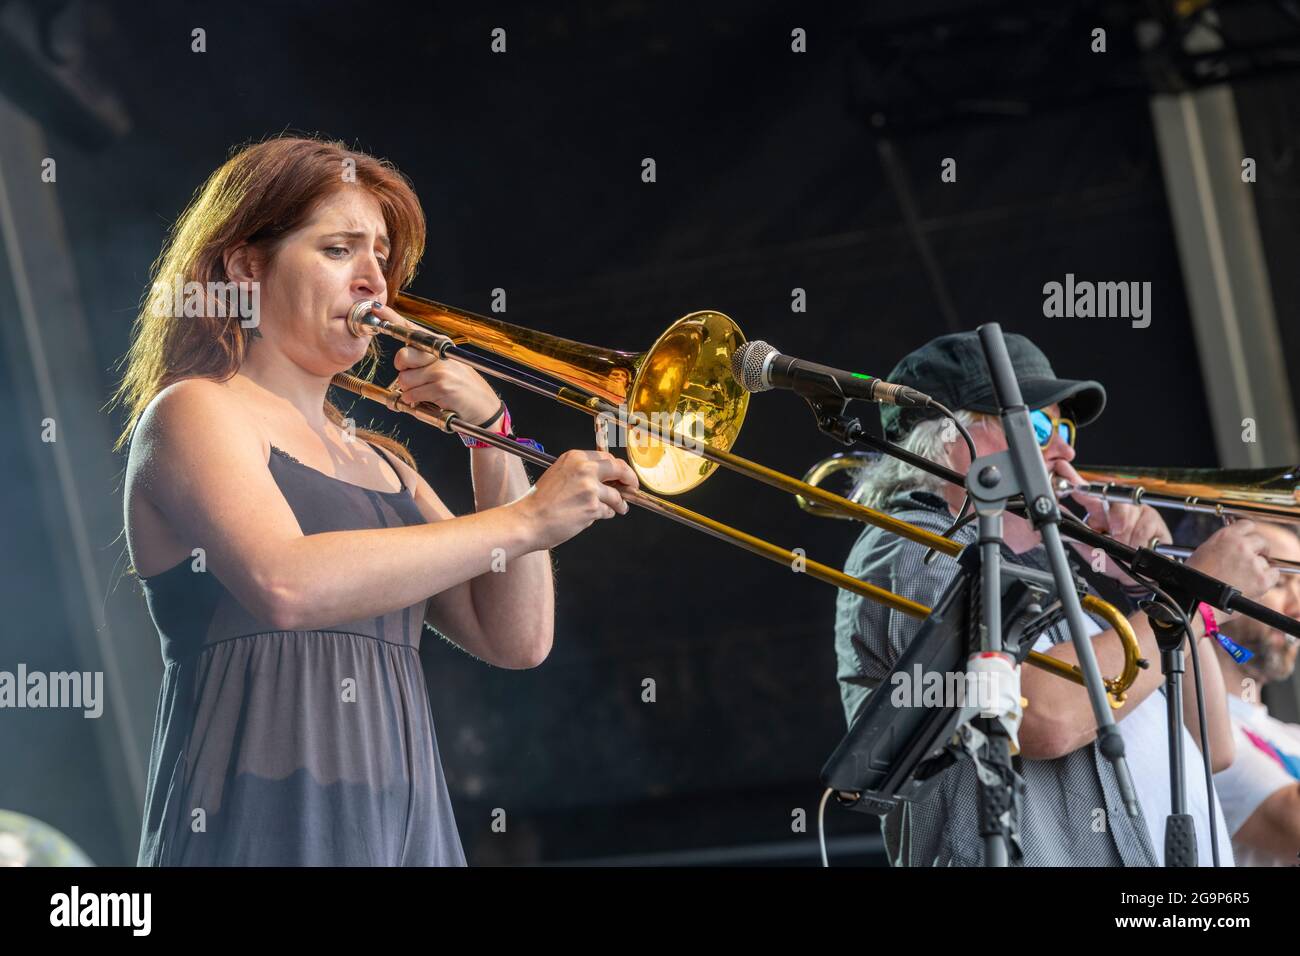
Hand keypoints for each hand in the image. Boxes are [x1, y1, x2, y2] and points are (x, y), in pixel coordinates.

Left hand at [377, 305, 501, 423]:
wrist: (485, 407)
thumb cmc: (463, 390)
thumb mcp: (446, 368)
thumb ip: (422, 363)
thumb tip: (399, 365)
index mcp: (440, 345)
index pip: (411, 328)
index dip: (391, 318)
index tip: (375, 309)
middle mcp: (440, 353)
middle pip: (402, 356)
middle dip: (403, 371)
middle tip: (418, 379)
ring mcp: (441, 369)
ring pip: (404, 380)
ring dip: (411, 392)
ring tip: (429, 393)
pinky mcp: (441, 386)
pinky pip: (412, 395)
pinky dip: (416, 402)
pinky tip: (432, 401)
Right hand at [514, 450, 639, 549]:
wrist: (529, 520)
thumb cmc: (540, 502)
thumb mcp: (559, 474)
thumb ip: (580, 472)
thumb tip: (605, 478)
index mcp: (575, 457)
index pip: (607, 457)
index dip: (618, 468)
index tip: (623, 474)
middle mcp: (584, 468)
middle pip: (619, 469)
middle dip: (629, 479)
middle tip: (632, 487)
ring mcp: (590, 487)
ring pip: (616, 495)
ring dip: (619, 503)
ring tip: (619, 508)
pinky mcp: (592, 506)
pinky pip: (608, 510)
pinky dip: (606, 514)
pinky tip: (595, 516)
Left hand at [1054, 461, 1170, 581]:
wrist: (1135, 575)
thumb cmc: (1112, 559)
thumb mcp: (1089, 549)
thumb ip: (1075, 534)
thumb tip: (1060, 518)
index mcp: (1099, 511)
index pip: (1085, 492)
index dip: (1074, 480)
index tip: (1064, 471)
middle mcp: (1118, 507)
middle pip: (1115, 497)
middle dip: (1117, 516)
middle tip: (1115, 533)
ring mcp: (1137, 511)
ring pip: (1131, 512)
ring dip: (1127, 534)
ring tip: (1125, 545)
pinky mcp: (1153, 519)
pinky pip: (1146, 525)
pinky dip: (1139, 539)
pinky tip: (1137, 545)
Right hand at [1186, 520, 1279, 620]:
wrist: (1197, 600)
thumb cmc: (1194, 580)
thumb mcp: (1203, 552)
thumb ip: (1222, 545)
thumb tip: (1233, 547)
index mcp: (1225, 536)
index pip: (1246, 524)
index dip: (1248, 534)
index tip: (1249, 541)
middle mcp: (1241, 545)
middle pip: (1261, 541)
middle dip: (1259, 550)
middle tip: (1252, 559)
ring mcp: (1253, 562)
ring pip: (1266, 561)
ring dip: (1259, 568)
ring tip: (1244, 579)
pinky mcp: (1262, 579)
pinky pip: (1273, 575)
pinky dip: (1267, 579)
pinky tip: (1254, 584)